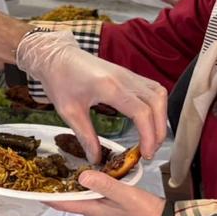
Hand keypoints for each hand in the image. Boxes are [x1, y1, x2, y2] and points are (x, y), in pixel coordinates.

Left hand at [15, 30, 166, 161]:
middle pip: (157, 103)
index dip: (149, 136)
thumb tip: (95, 159)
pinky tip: (148, 120)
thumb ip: (85, 136)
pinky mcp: (128, 74)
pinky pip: (152, 88)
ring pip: (159, 94)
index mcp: (110, 87)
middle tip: (150, 150)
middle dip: (159, 130)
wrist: (56, 56)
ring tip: (152, 137)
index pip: (141, 112)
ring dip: (160, 116)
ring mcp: (128, 74)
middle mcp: (124, 78)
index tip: (145, 154)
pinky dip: (156, 105)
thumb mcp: (69, 112)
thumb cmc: (60, 80)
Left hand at [50, 172, 165, 215]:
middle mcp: (96, 211)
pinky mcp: (116, 205)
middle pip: (71, 200)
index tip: (32, 188)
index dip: (48, 197)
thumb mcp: (124, 195)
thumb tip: (82, 175)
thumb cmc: (145, 213)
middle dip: (58, 189)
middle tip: (47, 172)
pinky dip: (90, 184)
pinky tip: (93, 173)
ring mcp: (106, 209)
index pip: (65, 205)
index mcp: (94, 210)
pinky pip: (96, 194)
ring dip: (73, 186)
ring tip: (64, 169)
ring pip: (84, 196)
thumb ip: (104, 185)